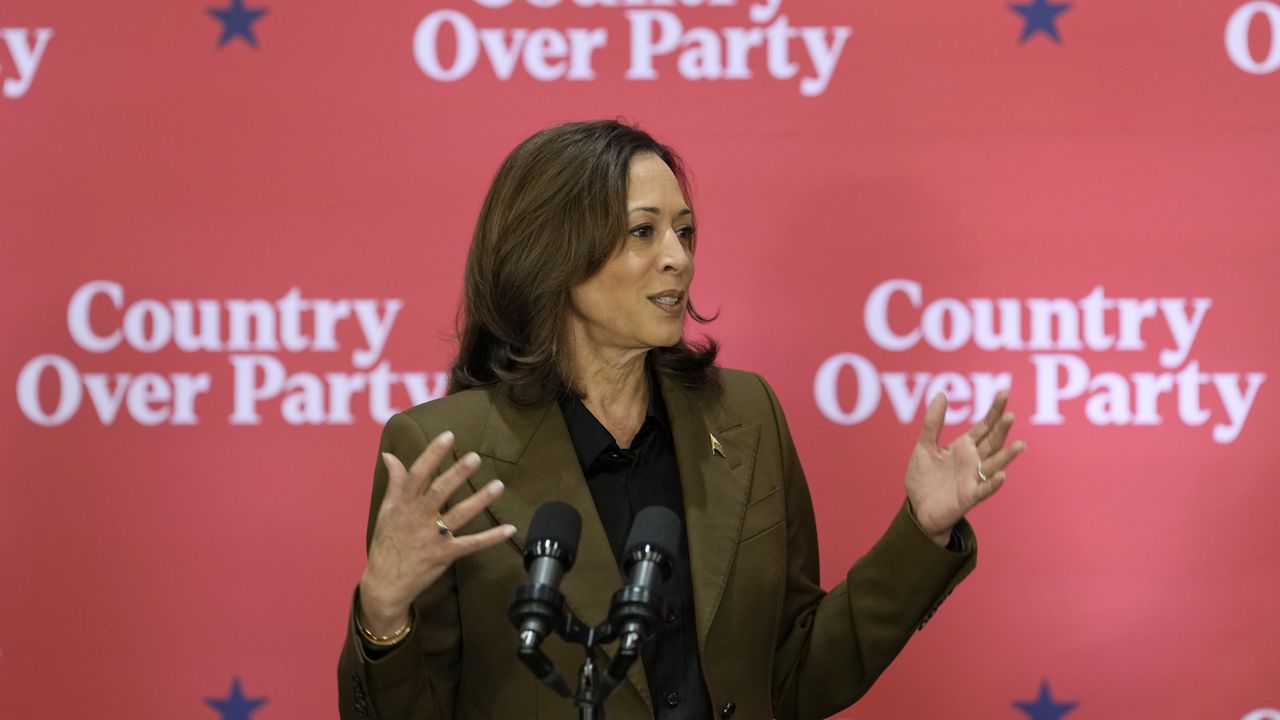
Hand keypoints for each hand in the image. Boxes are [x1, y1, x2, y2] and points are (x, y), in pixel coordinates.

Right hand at [358, 431, 514, 633]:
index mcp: (403, 504)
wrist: (385, 584)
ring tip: (498, 485)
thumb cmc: (386, 543)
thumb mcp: (386, 511)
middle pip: (440, 491)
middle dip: (457, 473)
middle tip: (475, 457)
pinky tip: (509, 528)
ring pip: (459, 515)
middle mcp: (418, 518)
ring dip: (479, 500)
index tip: (448, 436)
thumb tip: (389, 455)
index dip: (432, 454)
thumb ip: (394, 482)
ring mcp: (433, 537)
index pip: (418, 474)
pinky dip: (491, 537)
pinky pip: (471, 544)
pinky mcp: (445, 555)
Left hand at [904, 391, 1025, 545]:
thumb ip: (933, 423)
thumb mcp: (924, 446)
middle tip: (1010, 415)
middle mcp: (973, 461)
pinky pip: (983, 490)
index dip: (994, 411)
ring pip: (994, 464)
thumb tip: (942, 394)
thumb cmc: (924, 478)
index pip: (984, 426)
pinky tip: (1001, 475)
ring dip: (1007, 456)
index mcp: (963, 447)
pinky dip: (992, 483)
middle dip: (1001, 430)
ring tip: (1020, 445)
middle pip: (992, 442)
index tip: (1004, 393)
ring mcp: (973, 479)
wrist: (917, 508)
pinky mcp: (968, 497)